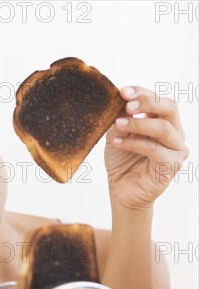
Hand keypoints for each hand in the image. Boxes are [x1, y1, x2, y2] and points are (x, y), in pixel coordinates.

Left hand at [104, 86, 188, 210]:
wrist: (121, 192)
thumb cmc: (121, 163)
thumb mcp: (117, 135)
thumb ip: (121, 118)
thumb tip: (119, 97)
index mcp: (164, 122)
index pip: (159, 100)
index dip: (142, 92)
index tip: (123, 91)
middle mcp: (175, 133)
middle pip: (169, 108)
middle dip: (147, 102)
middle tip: (126, 104)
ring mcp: (177, 149)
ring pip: (163, 128)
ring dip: (138, 124)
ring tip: (118, 124)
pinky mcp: (173, 165)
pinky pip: (155, 149)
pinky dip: (134, 144)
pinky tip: (117, 142)